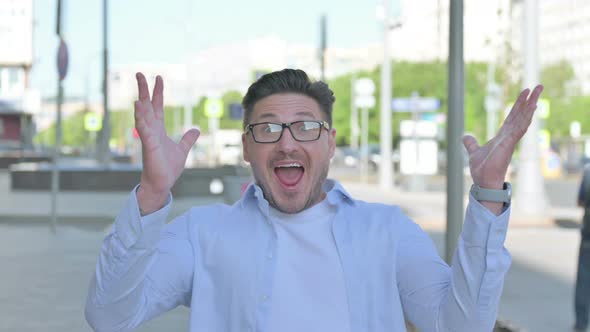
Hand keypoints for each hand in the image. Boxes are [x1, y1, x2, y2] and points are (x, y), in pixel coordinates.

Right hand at [134, 73, 199, 213]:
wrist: (163, 183)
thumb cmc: (168, 167)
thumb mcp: (182, 149)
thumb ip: (187, 139)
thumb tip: (196, 130)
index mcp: (159, 129)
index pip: (157, 106)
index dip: (158, 92)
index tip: (158, 77)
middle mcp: (152, 130)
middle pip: (147, 106)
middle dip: (143, 90)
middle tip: (139, 73)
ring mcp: (149, 137)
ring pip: (143, 116)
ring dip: (141, 103)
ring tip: (138, 90)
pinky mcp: (149, 146)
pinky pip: (143, 130)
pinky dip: (141, 118)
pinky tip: (138, 108)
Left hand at [463, 85, 542, 212]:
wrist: (484, 182)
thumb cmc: (482, 170)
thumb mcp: (474, 152)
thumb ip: (471, 143)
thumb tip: (465, 136)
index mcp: (502, 136)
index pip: (512, 117)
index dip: (518, 105)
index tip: (525, 93)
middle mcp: (509, 136)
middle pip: (520, 114)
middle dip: (529, 100)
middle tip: (538, 86)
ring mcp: (510, 140)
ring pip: (523, 119)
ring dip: (530, 105)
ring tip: (537, 92)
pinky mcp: (509, 144)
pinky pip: (519, 128)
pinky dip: (525, 118)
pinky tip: (532, 108)